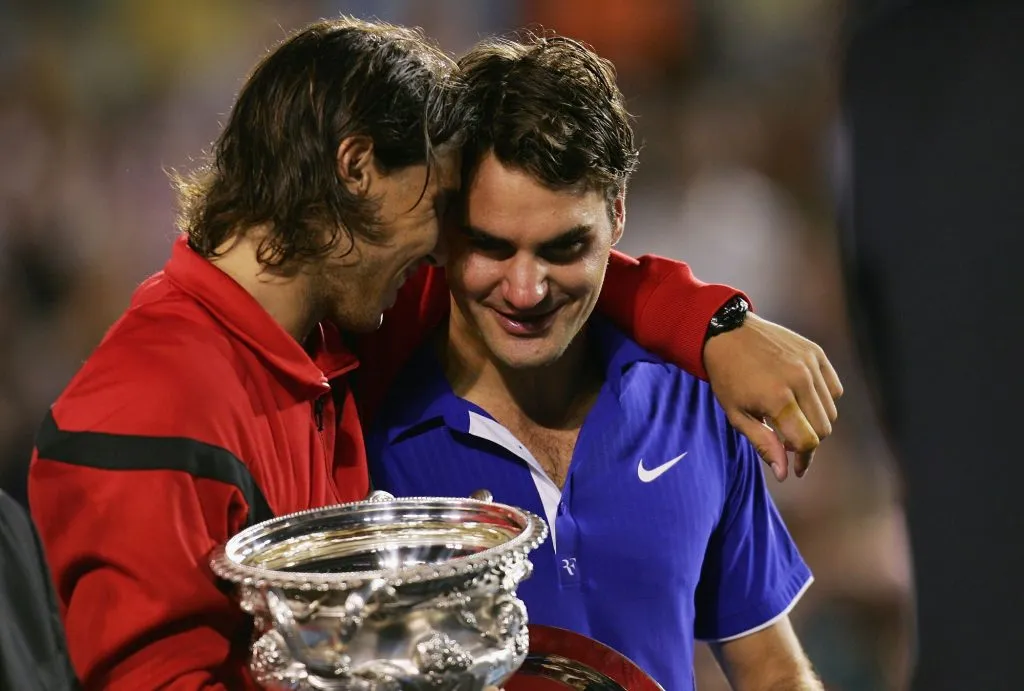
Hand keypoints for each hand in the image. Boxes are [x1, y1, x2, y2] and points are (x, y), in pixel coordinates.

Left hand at [703, 313, 842, 480]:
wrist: (726, 332)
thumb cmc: (727, 376)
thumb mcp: (736, 414)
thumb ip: (763, 443)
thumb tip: (784, 473)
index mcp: (778, 398)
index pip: (808, 441)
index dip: (803, 459)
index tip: (795, 468)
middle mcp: (799, 380)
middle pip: (823, 429)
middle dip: (808, 442)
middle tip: (787, 440)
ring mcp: (810, 364)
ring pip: (831, 411)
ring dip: (815, 422)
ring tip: (791, 418)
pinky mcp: (816, 353)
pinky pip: (834, 388)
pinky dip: (824, 400)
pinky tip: (802, 398)